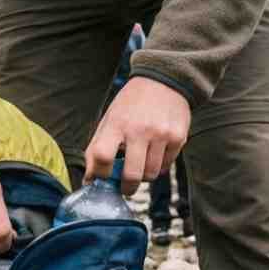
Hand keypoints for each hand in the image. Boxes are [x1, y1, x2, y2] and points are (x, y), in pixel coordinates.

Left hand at [84, 77, 189, 194]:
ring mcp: (161, 134)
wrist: (164, 81)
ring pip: (150, 174)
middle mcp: (139, 129)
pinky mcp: (178, 137)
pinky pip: (166, 166)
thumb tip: (89, 180)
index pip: (102, 156)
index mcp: (117, 123)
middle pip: (131, 174)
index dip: (100, 173)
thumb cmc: (131, 105)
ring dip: (144, 177)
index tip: (102, 177)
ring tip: (141, 166)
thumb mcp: (109, 119)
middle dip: (127, 188)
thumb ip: (97, 148)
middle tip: (126, 188)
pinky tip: (155, 153)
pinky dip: (158, 166)